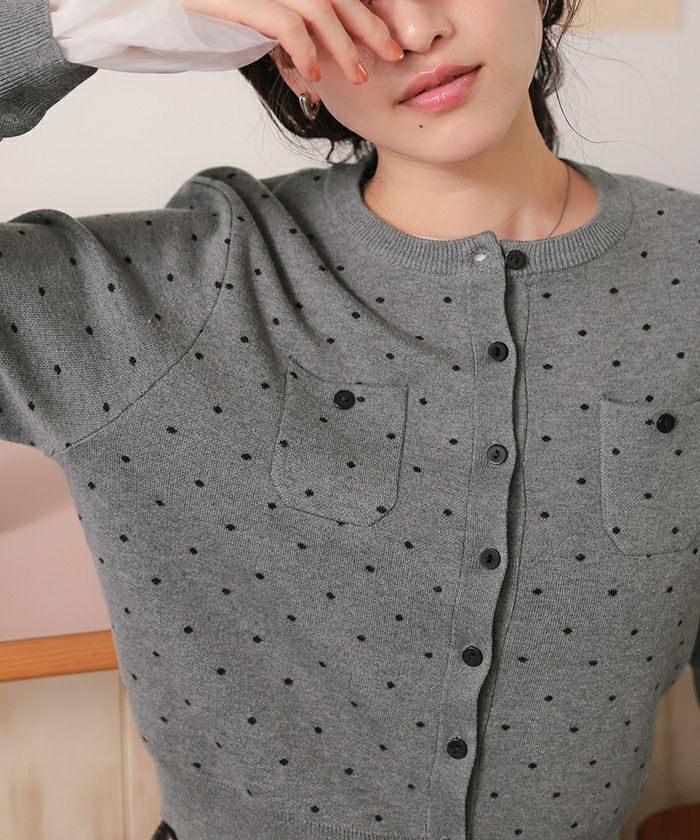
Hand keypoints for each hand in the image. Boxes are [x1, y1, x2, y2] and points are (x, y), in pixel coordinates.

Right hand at [182, 0, 403, 83]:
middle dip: (370, 28)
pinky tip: (312, 76)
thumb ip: (284, 33)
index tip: (390, 43)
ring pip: (321, 9)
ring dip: (343, 46)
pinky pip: (287, 23)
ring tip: (356, 77)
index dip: (368, 15)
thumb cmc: (205, 9)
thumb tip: (310, 73)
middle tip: (391, 57)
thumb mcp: (253, 18)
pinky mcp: (246, 0)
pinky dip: (305, 51)